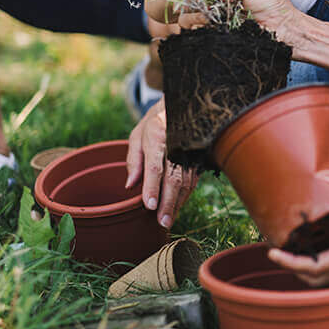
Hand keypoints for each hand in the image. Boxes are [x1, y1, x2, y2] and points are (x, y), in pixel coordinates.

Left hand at [125, 98, 197, 228]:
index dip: (152, 187)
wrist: (183, 106)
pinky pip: (193, 179)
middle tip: (162, 222)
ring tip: (168, 220)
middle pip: (174, 178)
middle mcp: (177, 144)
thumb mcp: (138, 135)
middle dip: (168, 202)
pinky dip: (185, 196)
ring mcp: (190, 151)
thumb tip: (130, 185)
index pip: (156, 166)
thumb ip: (134, 159)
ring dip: (178, 203)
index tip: (150, 206)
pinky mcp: (198, 157)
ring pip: (187, 181)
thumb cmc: (155, 122)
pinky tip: (177, 207)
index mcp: (158, 135)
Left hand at [268, 163, 328, 285]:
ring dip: (308, 267)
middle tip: (278, 250)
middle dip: (294, 268)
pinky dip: (324, 262)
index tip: (273, 252)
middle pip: (316, 278)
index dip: (290, 263)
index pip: (314, 267)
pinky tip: (324, 242)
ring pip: (328, 276)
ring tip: (295, 247)